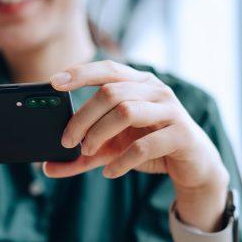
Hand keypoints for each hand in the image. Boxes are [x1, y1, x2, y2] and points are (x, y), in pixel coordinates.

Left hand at [45, 60, 228, 197]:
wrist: (194, 167)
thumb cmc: (151, 148)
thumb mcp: (112, 150)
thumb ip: (82, 156)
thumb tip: (47, 167)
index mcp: (139, 84)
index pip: (107, 69)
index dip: (80, 72)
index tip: (53, 82)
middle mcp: (156, 91)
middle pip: (111, 93)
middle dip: (83, 117)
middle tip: (68, 141)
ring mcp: (170, 111)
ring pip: (126, 111)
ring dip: (100, 133)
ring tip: (88, 152)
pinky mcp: (181, 135)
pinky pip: (145, 144)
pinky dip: (122, 160)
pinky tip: (110, 171)